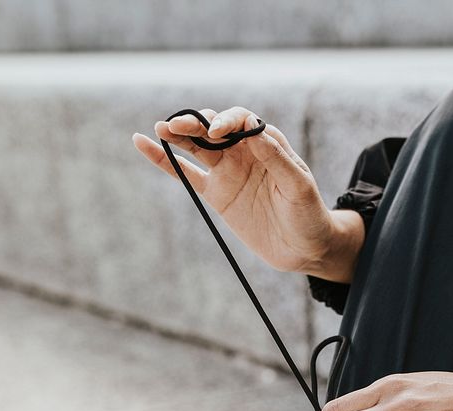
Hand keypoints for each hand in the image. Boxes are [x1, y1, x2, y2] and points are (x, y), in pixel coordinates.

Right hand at [133, 106, 339, 274]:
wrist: (303, 248)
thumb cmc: (308, 214)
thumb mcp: (298, 187)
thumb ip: (277, 159)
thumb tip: (253, 131)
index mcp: (267, 143)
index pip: (241, 121)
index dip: (227, 122)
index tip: (218, 132)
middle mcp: (244, 152)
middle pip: (213, 128)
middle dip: (195, 123)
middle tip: (176, 126)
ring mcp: (227, 171)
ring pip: (197, 146)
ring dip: (178, 135)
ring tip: (160, 128)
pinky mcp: (216, 194)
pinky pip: (186, 174)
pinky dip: (165, 162)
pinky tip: (144, 145)